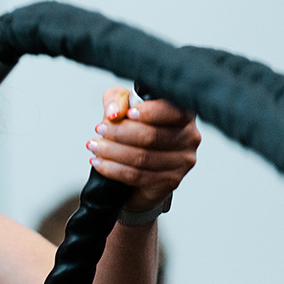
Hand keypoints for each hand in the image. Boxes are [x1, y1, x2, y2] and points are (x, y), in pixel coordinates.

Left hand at [85, 86, 199, 209]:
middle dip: (120, 133)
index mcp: (184, 114)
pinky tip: (99, 163)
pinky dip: (113, 169)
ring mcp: (183, 162)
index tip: (127, 114)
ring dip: (112, 152)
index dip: (148, 112)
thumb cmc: (135, 131)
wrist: (138, 168)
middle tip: (100, 130)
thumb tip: (113, 112)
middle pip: (151, 136)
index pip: (170, 111)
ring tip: (94, 146)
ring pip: (142, 157)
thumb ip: (117, 100)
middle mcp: (189, 137)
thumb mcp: (124, 107)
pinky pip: (137, 176)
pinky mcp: (170, 182)